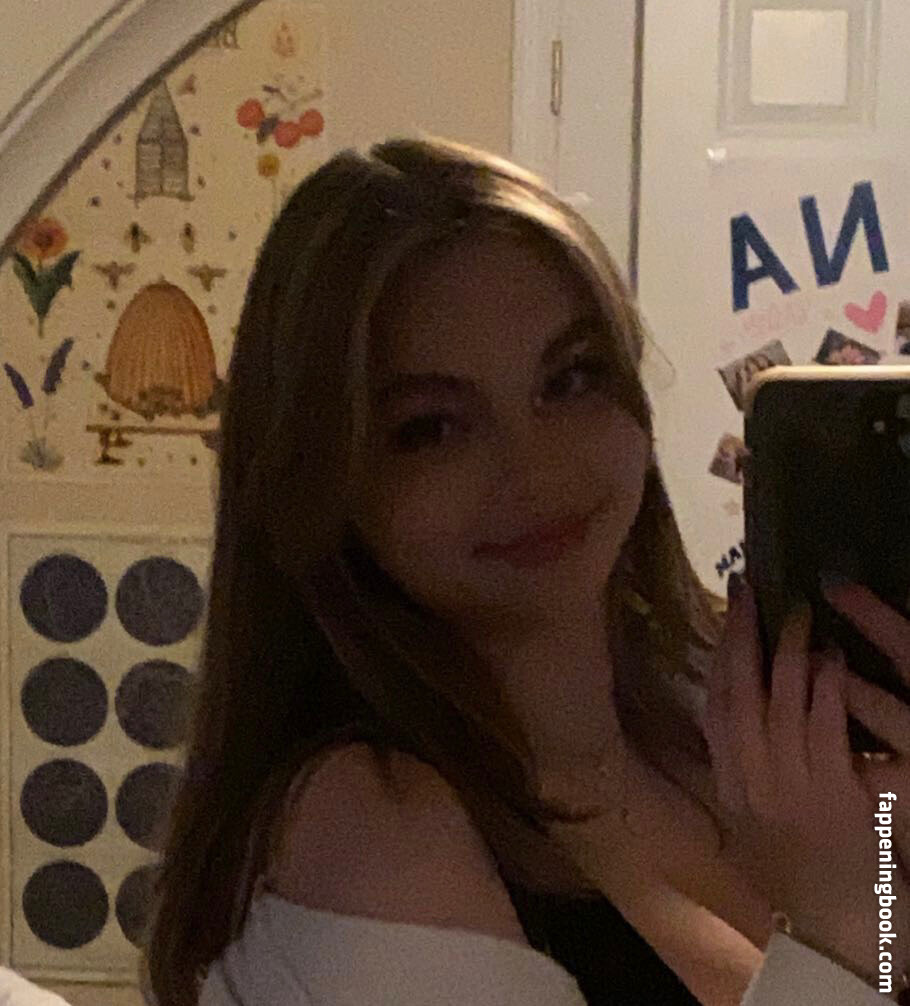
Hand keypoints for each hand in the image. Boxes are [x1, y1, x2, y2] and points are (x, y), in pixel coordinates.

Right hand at [705, 574, 909, 979]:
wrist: (834, 927)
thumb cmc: (797, 867)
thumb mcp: (752, 813)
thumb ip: (739, 761)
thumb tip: (729, 700)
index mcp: (729, 782)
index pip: (715, 704)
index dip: (720, 651)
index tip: (729, 607)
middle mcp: (748, 781)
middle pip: (738, 694)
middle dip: (742, 636)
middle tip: (751, 588)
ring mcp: (787, 788)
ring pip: (778, 705)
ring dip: (786, 653)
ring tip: (797, 613)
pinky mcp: (831, 796)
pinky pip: (823, 729)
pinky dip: (824, 689)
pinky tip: (830, 658)